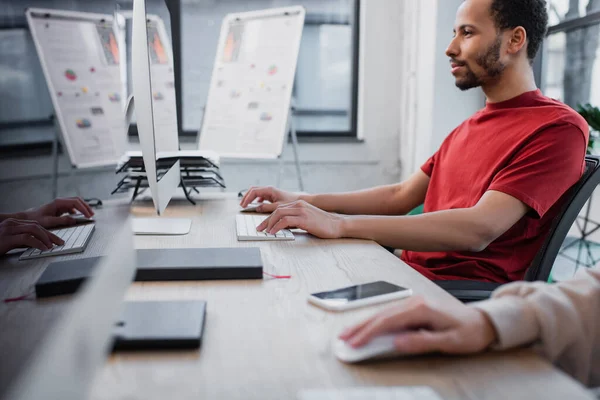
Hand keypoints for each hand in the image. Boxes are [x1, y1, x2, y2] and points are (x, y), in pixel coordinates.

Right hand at [0, 219, 64, 254]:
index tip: (56, 239)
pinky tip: (44, 248)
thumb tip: (39, 244)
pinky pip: (27, 238)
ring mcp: (8, 229)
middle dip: (50, 234)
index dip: (47, 232)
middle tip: (59, 242)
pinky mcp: (6, 237)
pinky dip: (38, 243)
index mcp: (13, 223)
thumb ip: (23, 240)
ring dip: (46, 238)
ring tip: (52, 246)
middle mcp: (12, 223)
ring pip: (34, 229)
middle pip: (36, 226)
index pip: (35, 225)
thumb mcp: (11, 241)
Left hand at [23, 197, 93, 228]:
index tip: (89, 216)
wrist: (28, 217)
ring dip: (83, 208)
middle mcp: (61, 201)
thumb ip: (62, 220)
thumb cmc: (37, 219)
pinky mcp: (60, 207)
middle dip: (86, 207)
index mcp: (58, 202)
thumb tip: (74, 220)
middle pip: (78, 200)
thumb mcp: (49, 221)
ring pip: (76, 203)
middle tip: (92, 215)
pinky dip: (78, 210)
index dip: (84, 209)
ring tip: (89, 215)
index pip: (75, 202)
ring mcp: (61, 204)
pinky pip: (72, 207)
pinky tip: (80, 216)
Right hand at [240, 186, 300, 212]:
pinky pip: (261, 195)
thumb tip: (257, 208)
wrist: (300, 200)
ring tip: (246, 205)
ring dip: (250, 197)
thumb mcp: (278, 207)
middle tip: (241, 204)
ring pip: (256, 192)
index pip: (253, 192)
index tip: (243, 205)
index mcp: (269, 190)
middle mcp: (269, 189)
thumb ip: (266, 207)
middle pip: (253, 190)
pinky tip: (257, 204)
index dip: (247, 198)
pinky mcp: (272, 195)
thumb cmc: (291, 203)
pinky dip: (256, 199)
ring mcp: (270, 192)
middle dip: (246, 197)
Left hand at [256, 200, 344, 238]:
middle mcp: (299, 205)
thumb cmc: (323, 224)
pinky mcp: (304, 218)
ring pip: (278, 214)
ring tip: (265, 232)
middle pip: (276, 210)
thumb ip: (294, 220)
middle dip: (265, 220)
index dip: (268, 216)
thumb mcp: (306, 219)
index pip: (279, 208)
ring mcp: (301, 211)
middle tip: (259, 229)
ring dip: (269, 224)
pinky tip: (273, 232)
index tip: (263, 225)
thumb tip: (282, 226)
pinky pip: (285, 221)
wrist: (337, 224)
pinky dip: (277, 226)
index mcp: (299, 203)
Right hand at [339, 296, 497, 354]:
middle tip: (343, 339)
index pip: (388, 321)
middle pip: (380, 314)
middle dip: (360, 327)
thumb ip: (422, 341)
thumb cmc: (469, 332)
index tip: (356, 343)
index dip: (369, 333)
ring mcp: (413, 303)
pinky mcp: (413, 308)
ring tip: (348, 333)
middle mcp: (414, 302)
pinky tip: (366, 327)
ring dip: (364, 323)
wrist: (482, 321)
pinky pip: (389, 314)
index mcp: (421, 308)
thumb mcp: (450, 341)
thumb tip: (397, 342)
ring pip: (382, 313)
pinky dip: (375, 321)